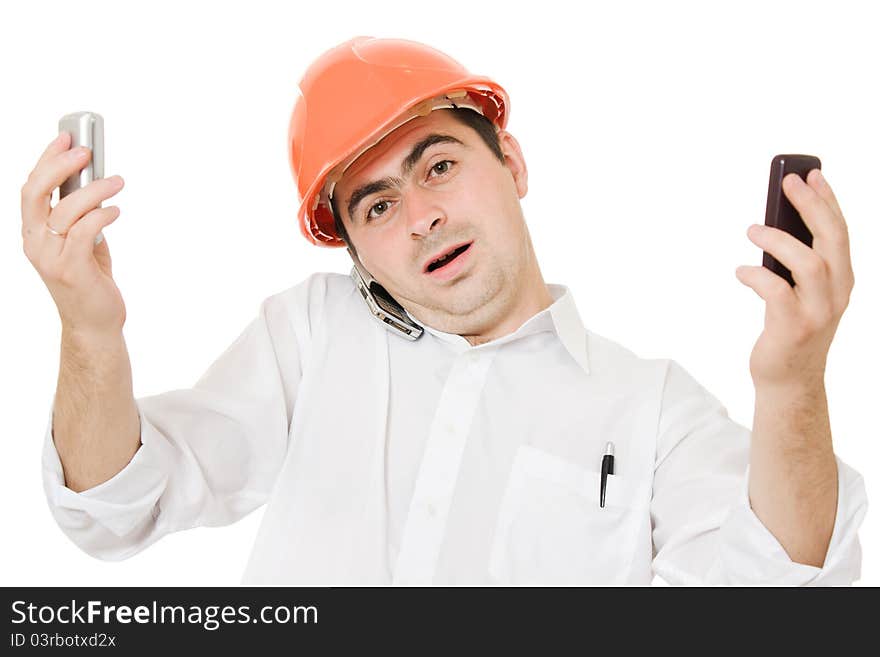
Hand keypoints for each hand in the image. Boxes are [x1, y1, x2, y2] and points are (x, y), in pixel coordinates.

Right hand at [21, 131, 127, 336]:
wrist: (94, 323)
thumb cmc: (90, 280)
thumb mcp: (82, 242)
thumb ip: (82, 215)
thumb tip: (95, 181)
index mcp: (34, 232)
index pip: (31, 187)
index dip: (46, 158)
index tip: (65, 136)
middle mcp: (35, 242)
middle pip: (36, 192)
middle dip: (60, 165)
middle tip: (86, 151)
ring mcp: (50, 257)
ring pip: (66, 210)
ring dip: (94, 190)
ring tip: (117, 181)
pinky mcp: (71, 269)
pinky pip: (84, 231)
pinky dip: (102, 215)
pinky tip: (116, 210)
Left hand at [735, 168, 854, 388]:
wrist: (790, 381)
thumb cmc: (790, 329)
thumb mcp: (800, 291)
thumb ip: (795, 263)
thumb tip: (774, 224)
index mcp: (842, 280)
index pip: (840, 231)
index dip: (828, 200)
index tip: (811, 174)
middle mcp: (837, 293)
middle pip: (832, 239)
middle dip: (811, 206)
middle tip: (787, 183)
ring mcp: (819, 312)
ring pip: (810, 264)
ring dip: (780, 241)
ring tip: (753, 228)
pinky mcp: (794, 328)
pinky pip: (777, 293)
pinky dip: (758, 276)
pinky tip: (742, 271)